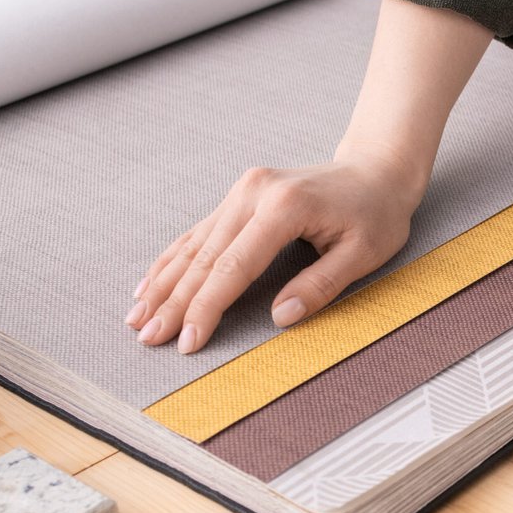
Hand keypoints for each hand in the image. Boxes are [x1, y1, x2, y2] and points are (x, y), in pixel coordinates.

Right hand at [126, 148, 421, 352]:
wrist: (375, 170)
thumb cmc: (376, 215)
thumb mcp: (363, 254)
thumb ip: (321, 286)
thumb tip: (280, 318)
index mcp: (283, 208)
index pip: (234, 267)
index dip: (207, 308)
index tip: (187, 341)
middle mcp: (253, 193)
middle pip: (205, 258)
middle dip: (174, 303)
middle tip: (148, 338)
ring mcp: (243, 191)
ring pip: (194, 245)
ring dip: (164, 284)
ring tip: (137, 318)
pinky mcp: (240, 195)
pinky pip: (199, 233)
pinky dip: (173, 260)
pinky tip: (150, 284)